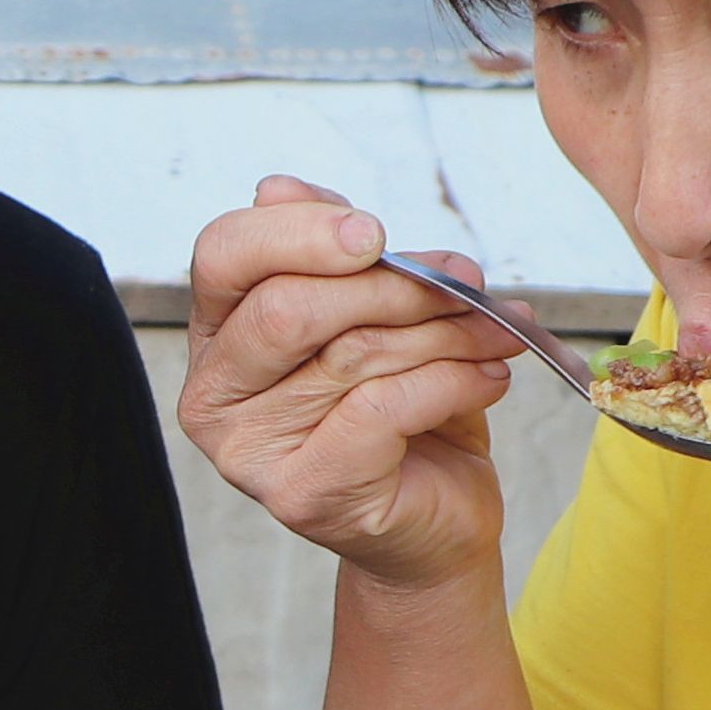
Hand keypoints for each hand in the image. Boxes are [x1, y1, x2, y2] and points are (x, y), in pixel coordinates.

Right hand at [181, 176, 515, 593]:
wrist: (436, 521)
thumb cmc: (404, 411)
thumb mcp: (375, 314)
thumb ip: (333, 253)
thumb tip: (278, 188)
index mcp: (216, 335)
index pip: (222, 254)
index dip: (299, 231)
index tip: (377, 232)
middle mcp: (213, 396)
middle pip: (290, 306)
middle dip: (394, 286)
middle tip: (467, 283)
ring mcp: (249, 453)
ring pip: (352, 354)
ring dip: (445, 333)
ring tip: (497, 331)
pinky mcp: (303, 493)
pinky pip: (384, 409)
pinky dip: (451, 382)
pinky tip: (488, 378)